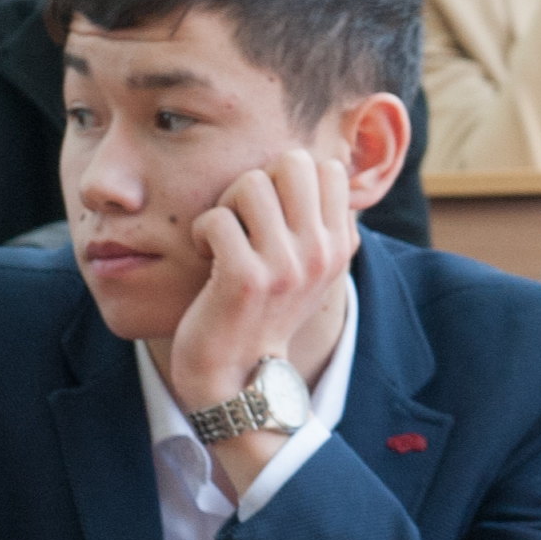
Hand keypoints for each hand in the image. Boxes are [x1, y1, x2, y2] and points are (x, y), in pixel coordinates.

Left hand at [165, 148, 359, 495]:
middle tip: (244, 218)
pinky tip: (206, 256)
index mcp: (338, 244)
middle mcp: (321, 252)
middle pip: (293, 162)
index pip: (325, 167)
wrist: (238, 377)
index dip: (289, 177)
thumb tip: (313, 162)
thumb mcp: (306, 266)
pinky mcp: (245, 279)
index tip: (273, 213)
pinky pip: (217, 217)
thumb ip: (314, 218)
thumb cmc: (261, 310)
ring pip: (251, 183)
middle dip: (259, 180)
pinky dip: (202, 232)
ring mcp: (286, 266)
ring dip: (227, 206)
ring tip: (225, 238)